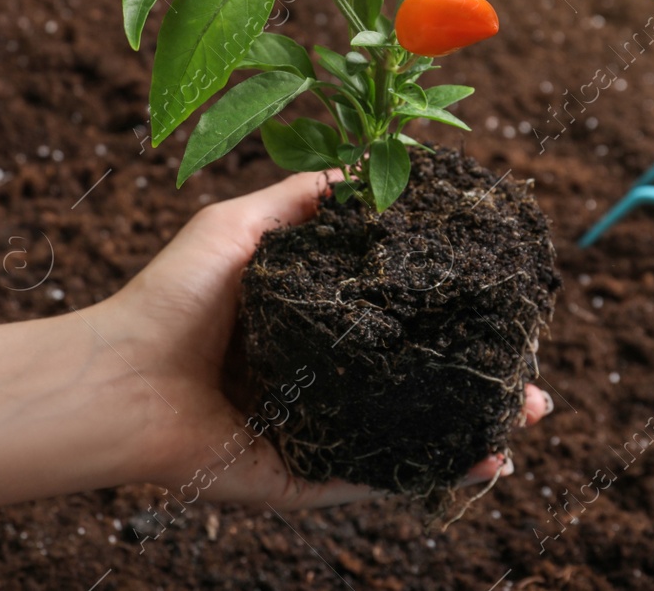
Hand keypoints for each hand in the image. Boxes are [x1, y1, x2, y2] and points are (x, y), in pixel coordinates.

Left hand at [88, 171, 552, 508]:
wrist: (122, 378)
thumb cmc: (172, 297)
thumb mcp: (240, 228)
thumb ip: (301, 204)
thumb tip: (366, 173)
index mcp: (312, 329)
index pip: (397, 323)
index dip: (450, 313)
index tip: (500, 298)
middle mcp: (325, 381)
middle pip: (419, 380)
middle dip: (480, 376)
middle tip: (531, 369)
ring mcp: (321, 432)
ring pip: (415, 432)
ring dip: (478, 426)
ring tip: (529, 414)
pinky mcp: (307, 478)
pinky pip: (384, 480)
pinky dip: (437, 472)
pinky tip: (487, 459)